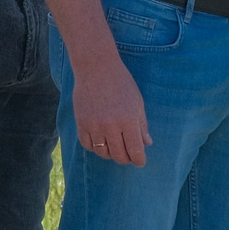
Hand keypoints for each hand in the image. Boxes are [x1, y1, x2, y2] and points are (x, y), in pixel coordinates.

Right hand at [70, 51, 150, 165]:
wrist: (96, 68)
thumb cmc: (121, 83)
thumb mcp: (137, 102)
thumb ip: (142, 125)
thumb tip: (147, 144)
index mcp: (129, 120)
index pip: (135, 151)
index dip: (139, 160)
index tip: (140, 161)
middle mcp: (111, 126)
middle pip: (119, 156)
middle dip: (126, 159)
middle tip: (128, 155)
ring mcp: (94, 125)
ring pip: (103, 153)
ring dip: (110, 154)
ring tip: (114, 147)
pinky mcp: (81, 123)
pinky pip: (88, 145)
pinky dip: (95, 147)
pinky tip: (101, 141)